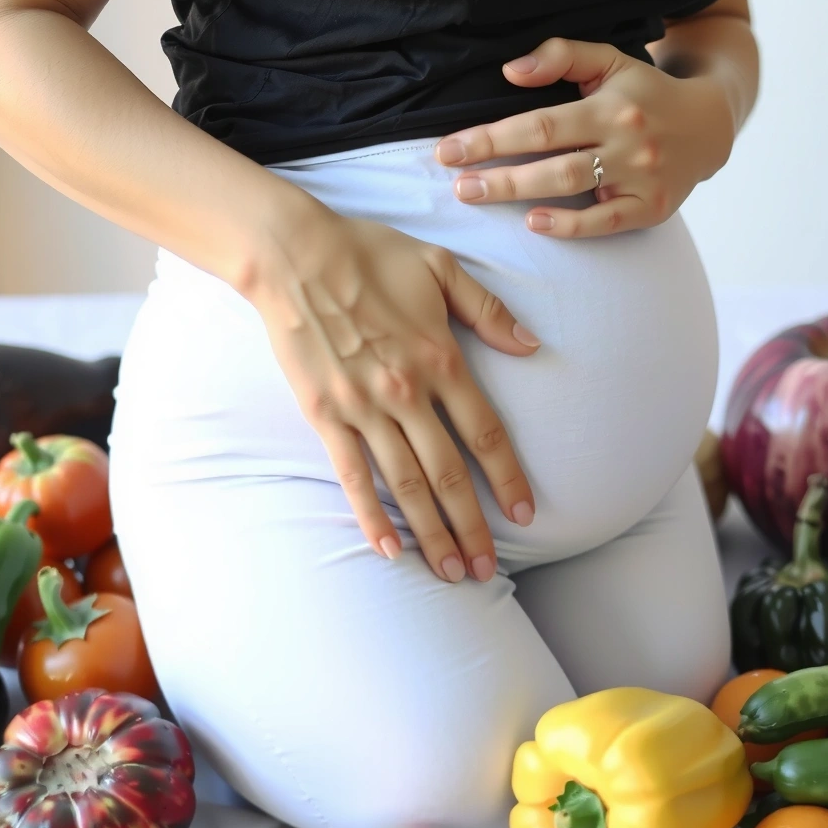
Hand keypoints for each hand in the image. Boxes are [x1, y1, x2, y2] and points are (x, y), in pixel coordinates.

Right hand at [248, 205, 540, 583]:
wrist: (294, 255)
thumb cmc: (370, 255)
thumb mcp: (442, 267)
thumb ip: (489, 310)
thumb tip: (532, 345)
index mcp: (441, 359)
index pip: (485, 432)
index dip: (508, 477)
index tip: (525, 514)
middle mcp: (407, 392)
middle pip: (450, 474)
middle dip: (473, 527)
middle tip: (487, 569)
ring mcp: (364, 408)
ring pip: (406, 484)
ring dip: (431, 532)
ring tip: (450, 572)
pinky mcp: (325, 416)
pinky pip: (352, 475)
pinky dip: (370, 515)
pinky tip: (388, 550)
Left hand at [434, 37, 735, 237]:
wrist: (708, 127)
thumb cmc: (644, 94)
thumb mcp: (609, 62)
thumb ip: (561, 56)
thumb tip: (511, 71)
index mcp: (609, 104)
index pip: (540, 123)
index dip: (492, 138)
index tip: (450, 149)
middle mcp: (625, 140)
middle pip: (550, 158)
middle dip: (497, 172)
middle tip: (455, 184)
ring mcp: (639, 177)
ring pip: (572, 187)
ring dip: (519, 194)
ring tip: (476, 196)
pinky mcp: (649, 208)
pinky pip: (604, 224)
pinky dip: (569, 226)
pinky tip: (534, 223)